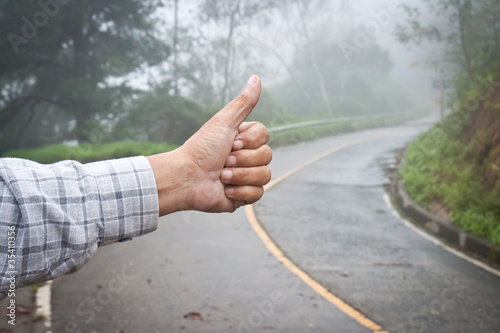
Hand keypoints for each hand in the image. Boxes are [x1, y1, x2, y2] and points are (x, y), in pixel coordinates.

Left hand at [147, 75, 271, 215]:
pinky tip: (225, 189)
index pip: (265, 136)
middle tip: (224, 161)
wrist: (187, 179)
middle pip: (267, 156)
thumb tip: (256, 78)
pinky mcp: (243, 196)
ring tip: (222, 176)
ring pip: (265, 176)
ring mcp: (246, 177)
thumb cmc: (201, 149)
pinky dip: (241, 192)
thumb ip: (243, 102)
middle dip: (243, 160)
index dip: (249, 141)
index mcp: (242, 139)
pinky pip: (258, 194)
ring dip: (240, 176)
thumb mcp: (223, 122)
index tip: (231, 143)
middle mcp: (246, 157)